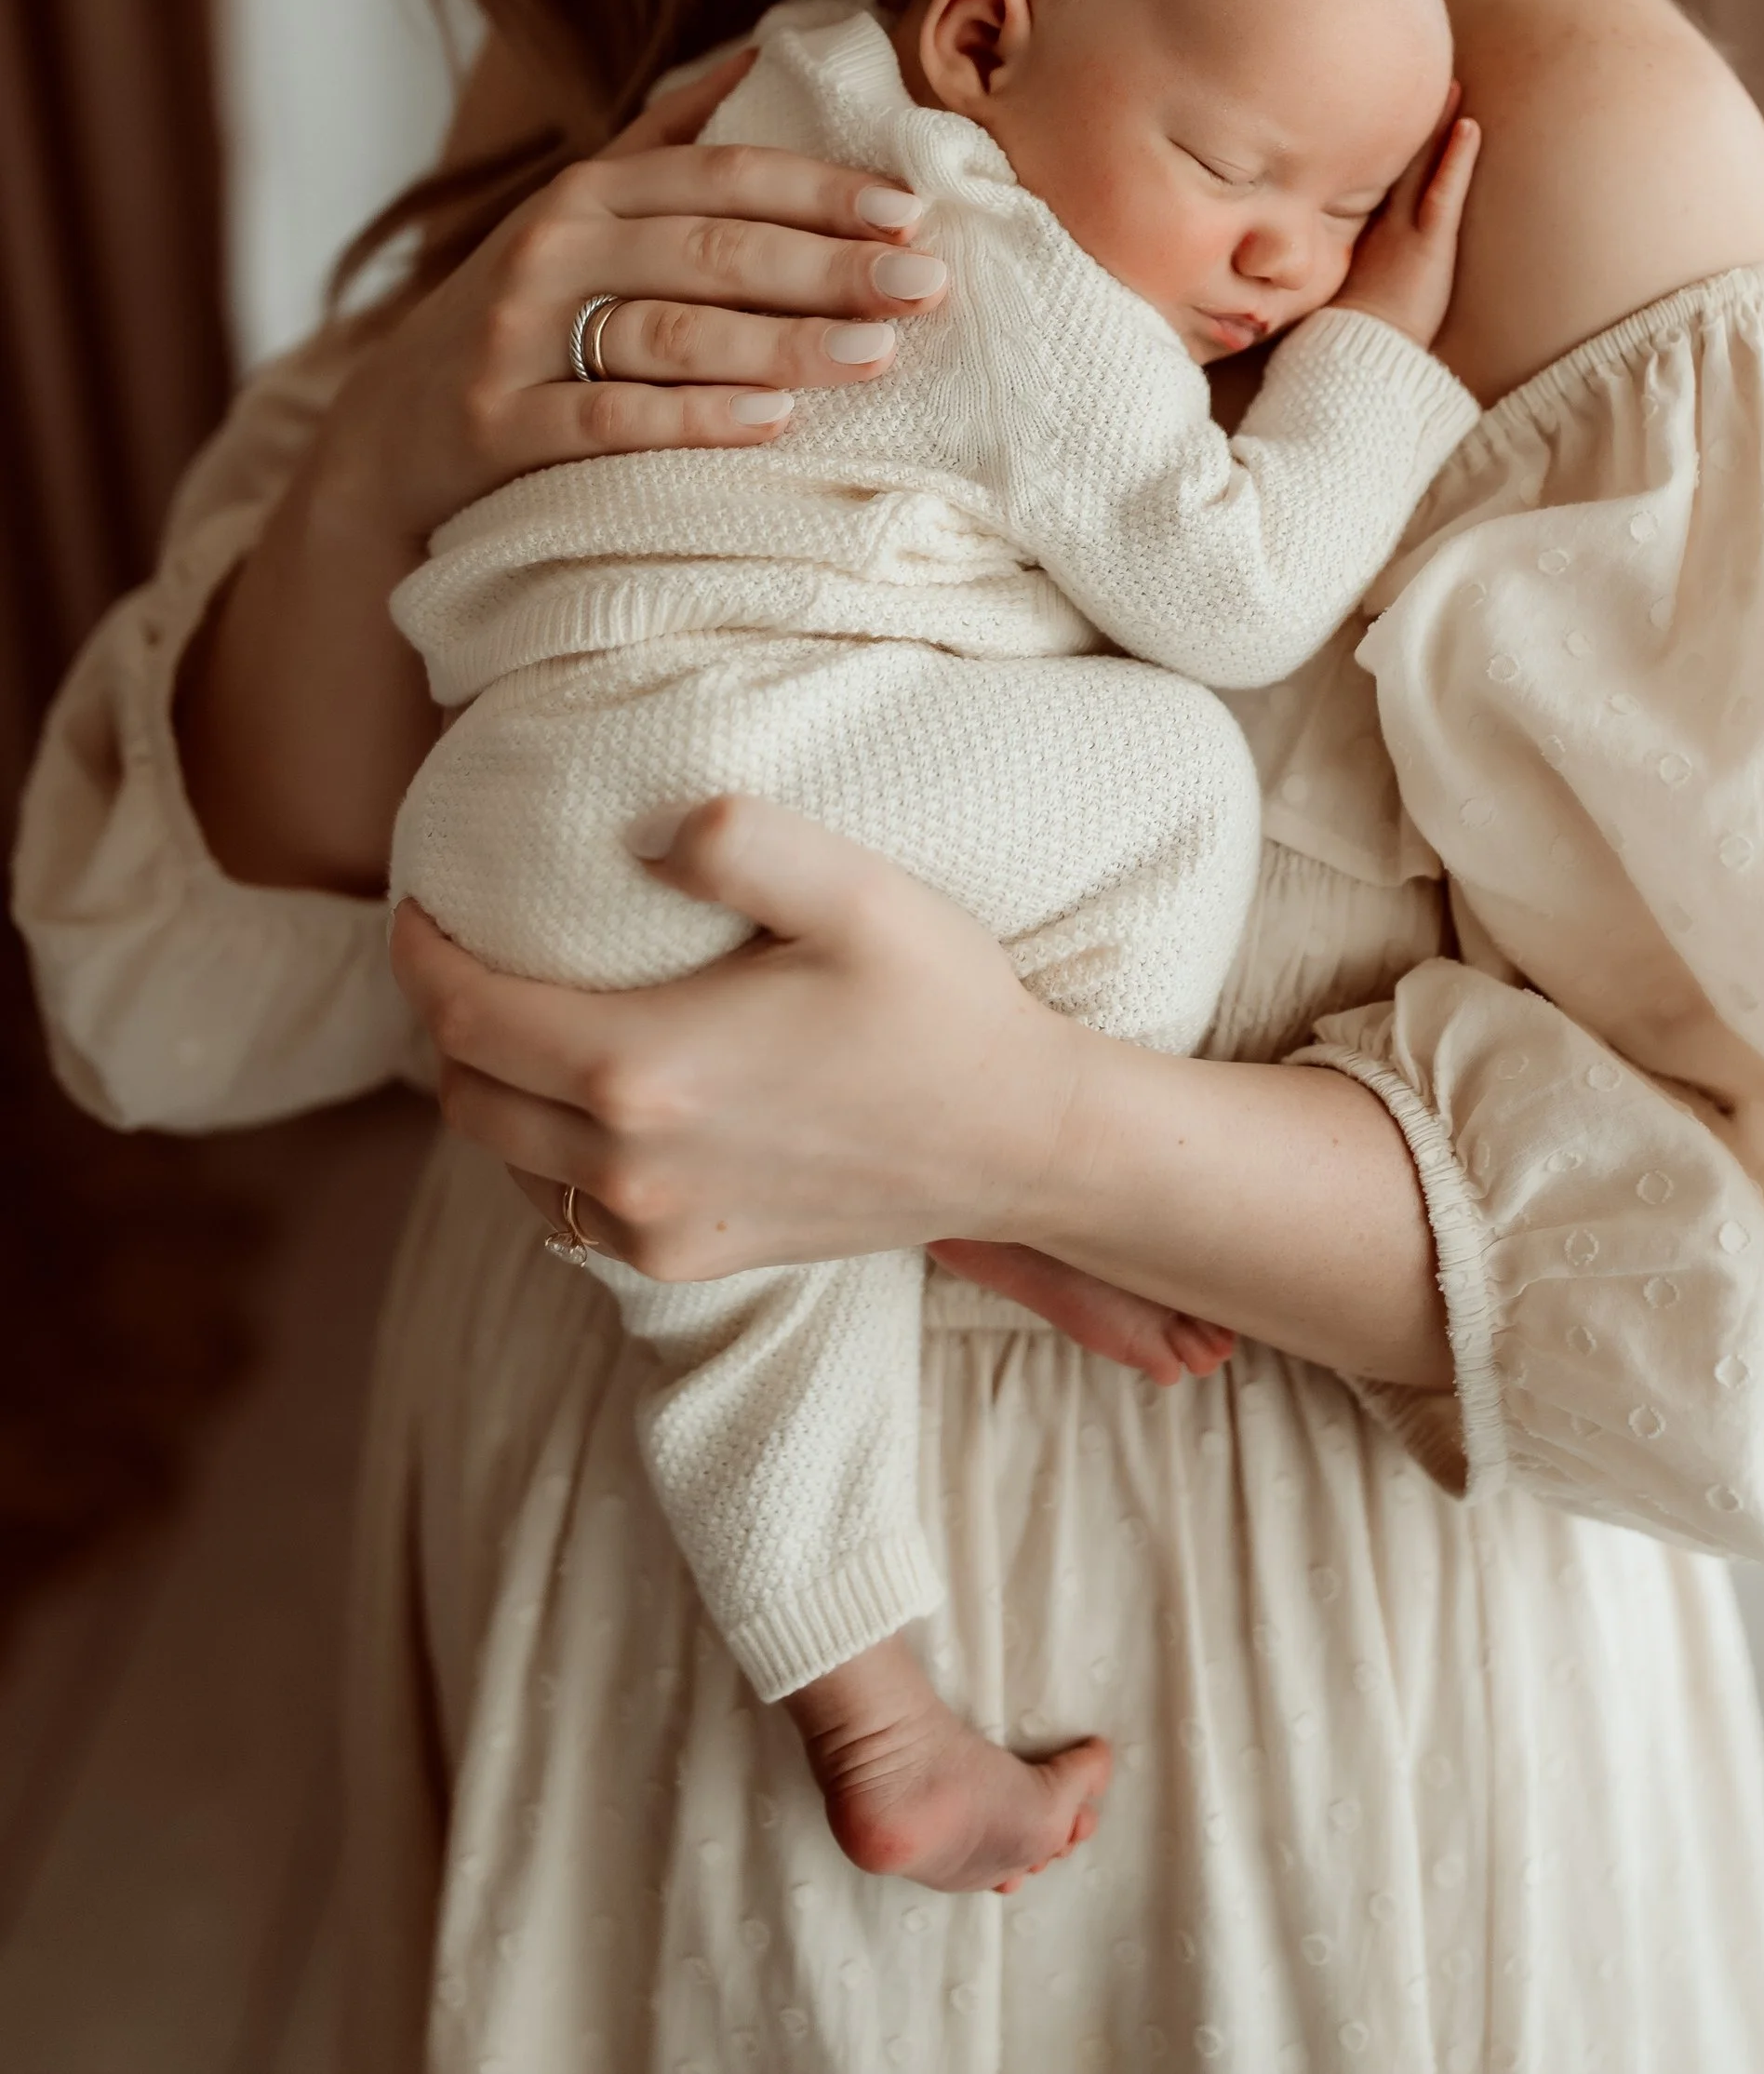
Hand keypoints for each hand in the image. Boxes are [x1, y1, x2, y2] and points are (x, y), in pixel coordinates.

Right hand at [316, 52, 951, 553]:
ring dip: (780, 343)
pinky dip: (693, 418)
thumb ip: (667, 139)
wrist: (386, 432)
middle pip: (710, 250)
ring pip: (668, 331)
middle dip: (826, 265)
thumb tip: (763, 49)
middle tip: (923, 286)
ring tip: (873, 353)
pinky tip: (771, 422)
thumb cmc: (519, 316)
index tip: (911, 213)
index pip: (722, 174)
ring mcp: (517, 336)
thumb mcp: (577, 216)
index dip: (820, 189)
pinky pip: (607, 419)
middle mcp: (551, 250)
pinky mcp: (495, 425)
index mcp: (588, 193)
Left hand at [391, 799, 1076, 1278]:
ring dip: (492, 1091)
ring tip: (517, 1023)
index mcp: (645, 1068)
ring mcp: (657, 1228)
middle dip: (444, 1021)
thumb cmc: (941, 1006)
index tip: (417, 908)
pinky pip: (569, 1211)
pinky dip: (547, 1153)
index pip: (466, 1014)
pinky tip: (590, 1105)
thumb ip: (740, 841)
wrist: (1019, 1142)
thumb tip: (648, 831)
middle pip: (466, 1094)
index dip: (419, 955)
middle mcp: (629, 1166)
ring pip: (508, 1161)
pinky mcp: (692, 1260)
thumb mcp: (856, 892)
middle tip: (460, 955)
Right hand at [1331, 97, 1479, 350]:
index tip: (1388, 119)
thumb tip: (1347, 274)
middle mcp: (1380, 223)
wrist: (1357, 355)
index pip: (1375, 183)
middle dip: (1411, 126)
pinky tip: (1468, 126)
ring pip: (1421, 167)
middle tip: (1419, 82)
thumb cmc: (1351, 335)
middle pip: (1397, 164)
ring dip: (1437, 127)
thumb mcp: (1342, 296)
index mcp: (1361, 234)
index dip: (1385, 150)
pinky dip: (1457, 159)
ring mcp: (1404, 229)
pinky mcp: (1429, 244)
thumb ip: (1347, 274)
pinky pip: (1444, 191)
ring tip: (1451, 87)